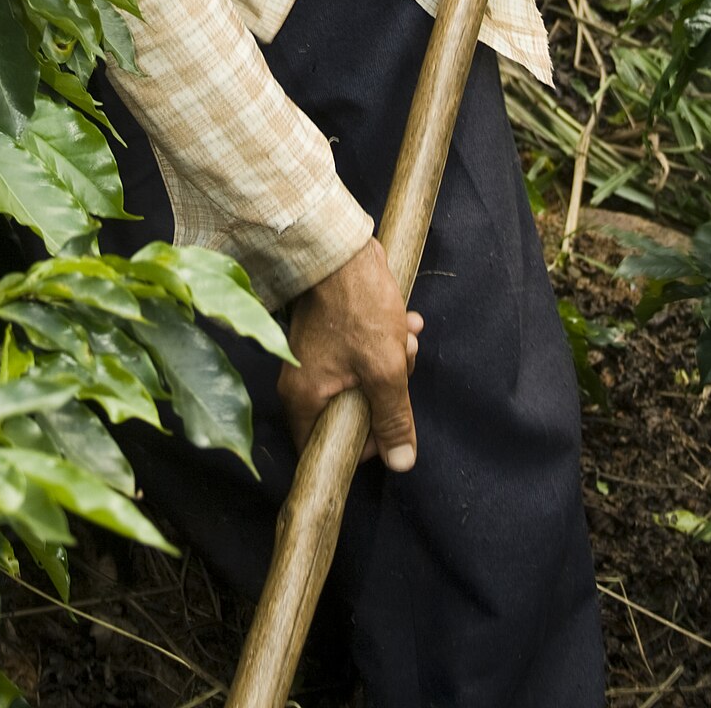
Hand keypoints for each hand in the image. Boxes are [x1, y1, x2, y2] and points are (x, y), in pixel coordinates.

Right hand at [278, 238, 423, 470]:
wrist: (340, 247)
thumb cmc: (357, 306)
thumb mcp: (385, 368)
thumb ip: (393, 417)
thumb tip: (401, 463)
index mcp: (304, 398)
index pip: (326, 447)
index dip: (362, 445)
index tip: (389, 426)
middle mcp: (302, 380)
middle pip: (351, 412)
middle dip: (388, 392)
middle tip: (404, 367)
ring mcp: (315, 356)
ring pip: (362, 379)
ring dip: (393, 361)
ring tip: (409, 336)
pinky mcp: (329, 334)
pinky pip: (361, 353)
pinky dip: (385, 342)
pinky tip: (407, 322)